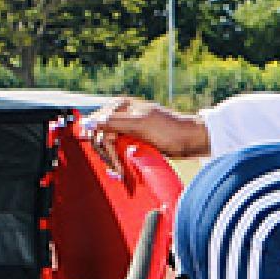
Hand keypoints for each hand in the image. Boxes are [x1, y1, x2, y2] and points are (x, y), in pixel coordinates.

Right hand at [85, 96, 209, 174]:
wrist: (190, 140)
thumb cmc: (170, 129)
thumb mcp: (141, 124)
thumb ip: (114, 122)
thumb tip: (89, 123)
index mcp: (120, 106)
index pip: (97, 125)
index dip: (101, 143)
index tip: (112, 158)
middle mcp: (120, 115)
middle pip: (99, 137)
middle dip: (107, 154)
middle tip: (118, 169)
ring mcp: (125, 128)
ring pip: (106, 146)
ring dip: (111, 160)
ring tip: (121, 172)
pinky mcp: (131, 140)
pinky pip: (115, 151)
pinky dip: (117, 161)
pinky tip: (121, 170)